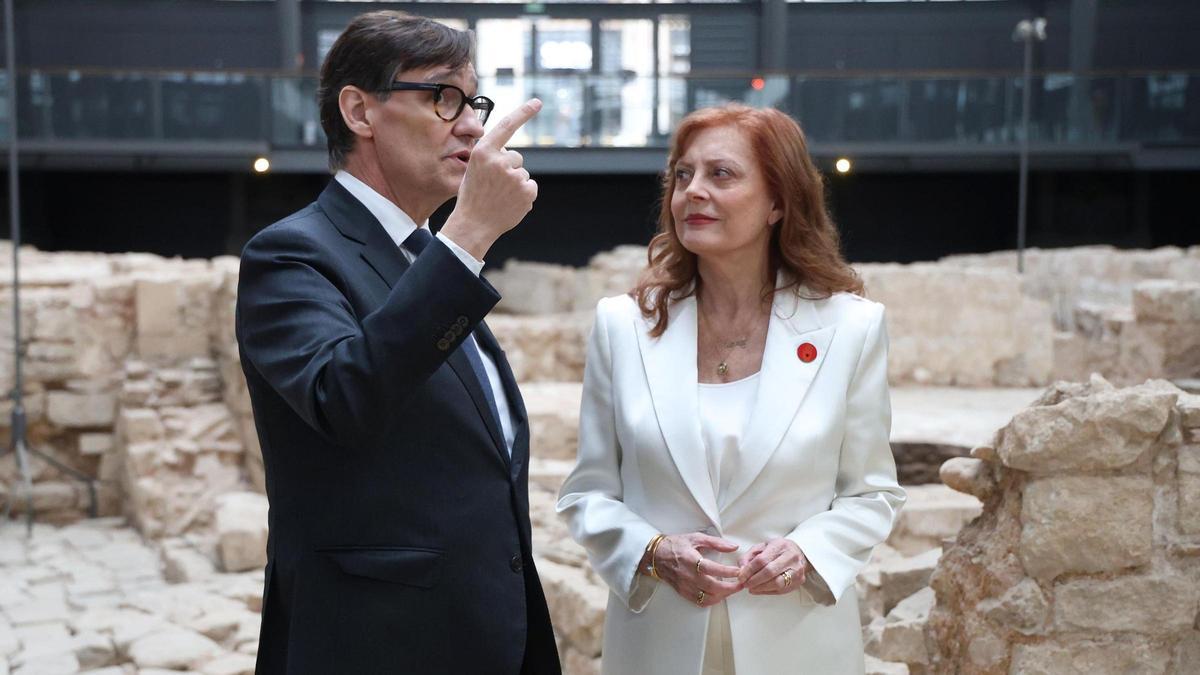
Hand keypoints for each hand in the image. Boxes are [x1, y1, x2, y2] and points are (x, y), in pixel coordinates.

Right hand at [440, 99, 541, 259]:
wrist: (473, 224)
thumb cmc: (473, 196)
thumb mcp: (474, 168)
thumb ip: (492, 157)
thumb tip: (512, 155)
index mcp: (484, 152)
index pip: (507, 126)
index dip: (523, 112)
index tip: (537, 102)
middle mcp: (500, 161)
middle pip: (516, 157)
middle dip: (509, 169)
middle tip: (494, 186)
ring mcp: (515, 176)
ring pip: (523, 173)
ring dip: (515, 183)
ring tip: (500, 196)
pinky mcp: (527, 191)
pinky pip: (530, 186)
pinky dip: (524, 194)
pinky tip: (510, 203)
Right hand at [651, 533, 742, 607]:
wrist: (656, 555)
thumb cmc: (676, 545)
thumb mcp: (696, 537)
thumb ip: (716, 542)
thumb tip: (733, 547)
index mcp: (691, 559)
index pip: (713, 569)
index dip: (728, 572)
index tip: (739, 572)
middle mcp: (688, 575)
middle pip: (712, 587)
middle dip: (730, 588)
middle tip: (741, 584)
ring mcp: (685, 586)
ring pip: (708, 597)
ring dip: (723, 596)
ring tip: (731, 589)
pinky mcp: (683, 592)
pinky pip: (700, 602)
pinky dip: (712, 600)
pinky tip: (718, 594)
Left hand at [737, 538, 807, 594]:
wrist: (800, 554)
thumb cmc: (779, 550)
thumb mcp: (762, 547)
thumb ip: (749, 556)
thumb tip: (741, 569)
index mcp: (780, 545)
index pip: (762, 560)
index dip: (749, 570)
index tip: (741, 576)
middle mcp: (791, 557)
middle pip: (769, 572)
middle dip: (754, 580)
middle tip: (745, 584)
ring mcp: (797, 570)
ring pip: (777, 583)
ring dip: (760, 587)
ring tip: (751, 587)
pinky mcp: (799, 581)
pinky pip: (781, 590)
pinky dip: (767, 591)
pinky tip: (759, 589)